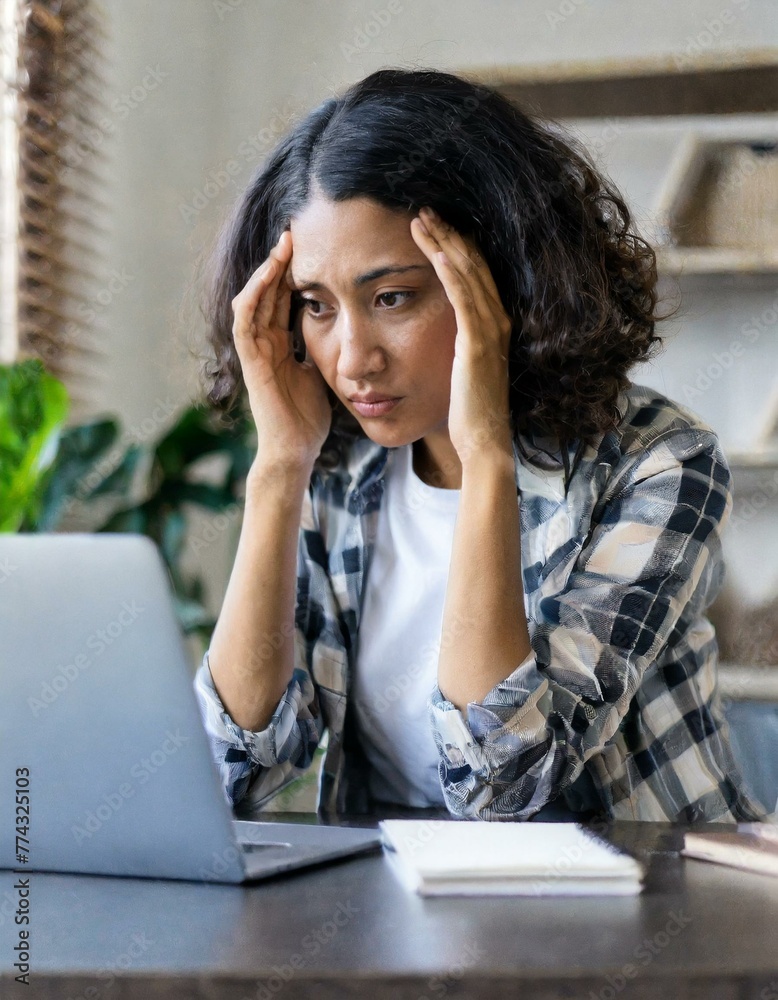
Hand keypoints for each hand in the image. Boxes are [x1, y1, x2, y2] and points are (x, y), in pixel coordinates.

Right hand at [231, 230, 331, 470]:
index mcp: (281, 344)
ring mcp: (254, 351)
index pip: (283, 298)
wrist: (296, 450)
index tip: (314, 246)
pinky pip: (245, 321)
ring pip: (252, 299)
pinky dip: (254, 295)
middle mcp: (264, 342)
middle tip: (297, 231)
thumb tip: (347, 328)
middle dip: (280, 261)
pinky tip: (269, 274)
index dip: (295, 271)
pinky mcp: (250, 362)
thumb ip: (325, 349)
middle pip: (267, 291)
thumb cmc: (308, 418)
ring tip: (284, 244)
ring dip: (266, 270)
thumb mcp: (323, 373)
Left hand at [410, 206, 512, 463]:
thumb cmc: (469, 414)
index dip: (456, 247)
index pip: (475, 275)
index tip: (432, 226)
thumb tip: (442, 340)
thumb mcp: (463, 372)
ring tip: (420, 219)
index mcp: (493, 327)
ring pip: (467, 274)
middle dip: (448, 234)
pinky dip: (451, 271)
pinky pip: (464, 298)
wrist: (484, 443)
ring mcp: (490, 331)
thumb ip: (459, 349)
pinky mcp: (476, 344)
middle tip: (423, 210)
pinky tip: (435, 250)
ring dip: (444, 243)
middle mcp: (497, 322)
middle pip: (473, 265)